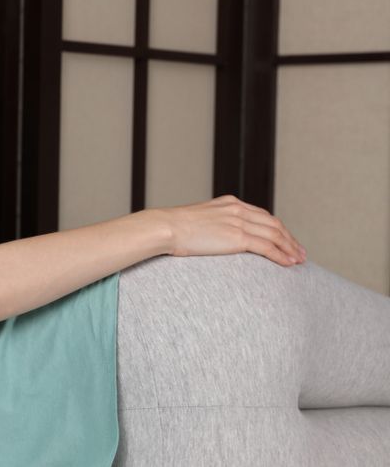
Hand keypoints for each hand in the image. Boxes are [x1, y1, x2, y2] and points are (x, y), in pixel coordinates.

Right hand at [157, 194, 306, 266]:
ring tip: (299, 260)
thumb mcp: (196, 221)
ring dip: (290, 248)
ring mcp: (239, 222)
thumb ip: (210, 225)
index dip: (277, 229)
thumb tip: (211, 237)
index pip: (262, 215)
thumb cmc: (172, 228)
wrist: (165, 227)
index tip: (285, 240)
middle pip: (274, 224)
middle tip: (300, 252)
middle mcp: (238, 209)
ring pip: (275, 235)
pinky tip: (289, 263)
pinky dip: (281, 255)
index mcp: (229, 203)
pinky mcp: (237, 237)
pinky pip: (267, 247)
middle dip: (289, 239)